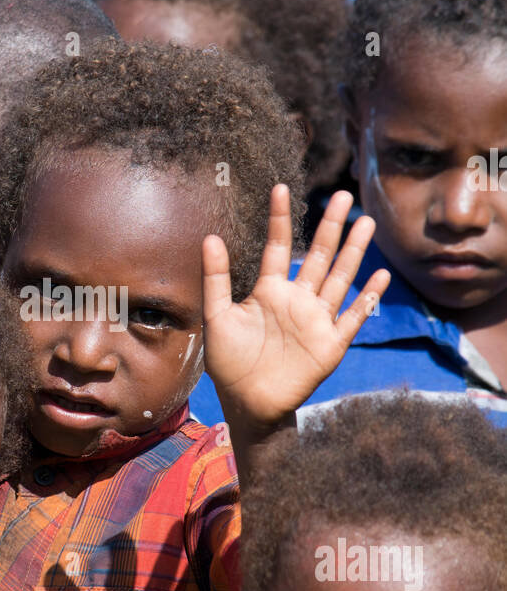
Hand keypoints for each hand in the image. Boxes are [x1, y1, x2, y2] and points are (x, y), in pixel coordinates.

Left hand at [203, 186, 389, 431]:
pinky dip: (367, 298)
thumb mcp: (217, 316)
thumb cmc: (229, 362)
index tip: (280, 188)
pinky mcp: (331, 343)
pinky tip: (380, 275)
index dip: (280, 219)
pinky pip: (353, 316)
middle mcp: (297, 299)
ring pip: (340, 278)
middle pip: (320, 255)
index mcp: (270, 291)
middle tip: (345, 195)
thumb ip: (216, 278)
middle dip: (332, 226)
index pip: (279, 247)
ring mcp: (317, 320)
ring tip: (365, 223)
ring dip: (354, 252)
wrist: (248, 403)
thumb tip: (210, 236)